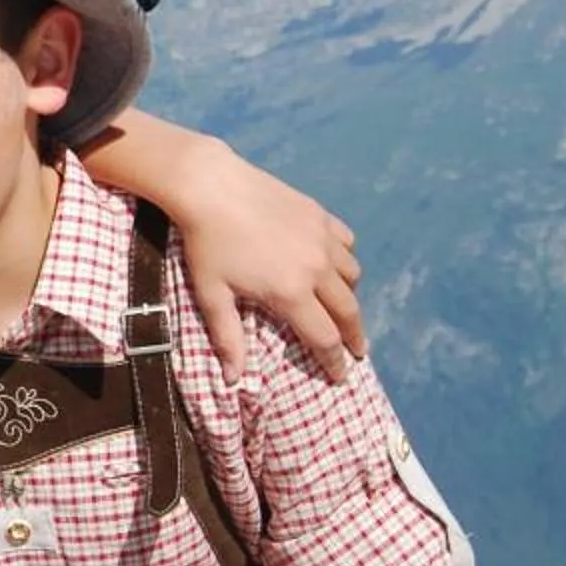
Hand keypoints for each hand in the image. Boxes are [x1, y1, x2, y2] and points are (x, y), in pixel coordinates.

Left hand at [172, 145, 363, 383]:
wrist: (210, 185)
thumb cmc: (207, 243)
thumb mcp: (212, 294)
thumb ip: (228, 337)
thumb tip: (233, 379)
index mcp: (291, 293)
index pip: (324, 339)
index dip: (334, 362)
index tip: (341, 377)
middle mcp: (316, 268)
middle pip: (348, 312)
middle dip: (355, 337)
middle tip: (358, 351)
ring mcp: (322, 238)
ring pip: (353, 276)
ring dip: (350, 297)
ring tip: (343, 308)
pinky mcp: (320, 215)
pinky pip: (346, 243)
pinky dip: (346, 259)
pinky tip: (335, 263)